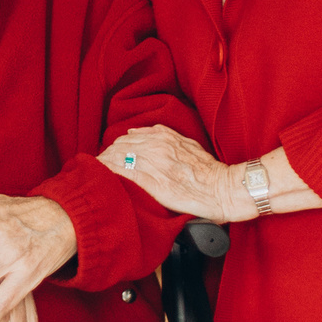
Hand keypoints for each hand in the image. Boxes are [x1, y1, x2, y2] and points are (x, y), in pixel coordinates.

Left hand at [101, 125, 247, 221]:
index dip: (116, 148)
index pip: (128, 138)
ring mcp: (155, 165)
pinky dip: (111, 174)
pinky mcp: (154, 183)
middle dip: (107, 155)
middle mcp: (157, 147)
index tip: (109, 155)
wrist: (224, 189)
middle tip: (100, 166)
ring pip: (120, 158)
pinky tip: (102, 177)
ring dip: (105, 164)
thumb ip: (164, 136)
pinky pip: (125, 175)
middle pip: (120, 147)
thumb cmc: (209, 171)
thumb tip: (139, 132)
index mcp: (164, 138)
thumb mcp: (187, 144)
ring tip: (97, 173)